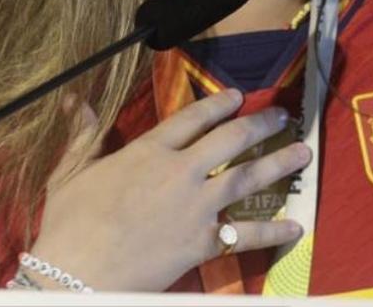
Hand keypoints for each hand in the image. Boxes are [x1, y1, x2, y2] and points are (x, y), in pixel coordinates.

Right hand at [29, 89, 310, 291]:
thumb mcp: (71, 172)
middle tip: (283, 115)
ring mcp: (195, 207)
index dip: (219, 103)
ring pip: (246, 178)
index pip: (193, 117)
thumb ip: (83, 134)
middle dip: (260, 124)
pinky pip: (244, 235)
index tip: (239, 96)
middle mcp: (181, 172)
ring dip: (278, 163)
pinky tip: (295, 226)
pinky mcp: (201, 243)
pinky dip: (272, 231)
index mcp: (150, 150)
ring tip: (303, 153)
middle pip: (230, 139)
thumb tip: (73, 100)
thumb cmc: (68, 224)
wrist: (72, 276)